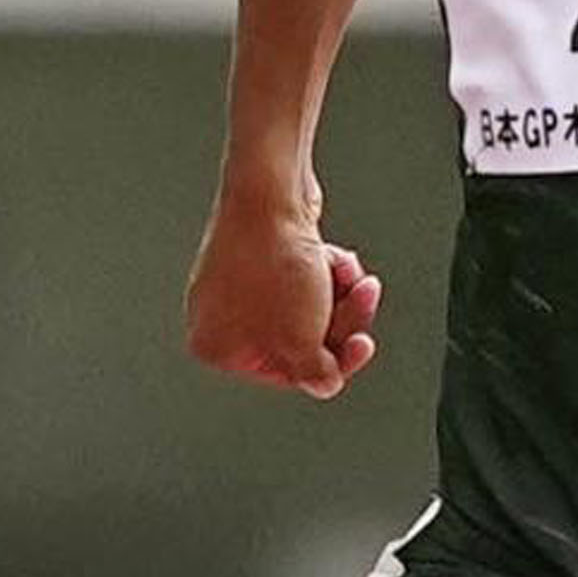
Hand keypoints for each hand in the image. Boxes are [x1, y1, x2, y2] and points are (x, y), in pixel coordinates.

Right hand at [183, 189, 382, 397]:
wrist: (271, 191)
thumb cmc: (272, 262)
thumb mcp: (302, 340)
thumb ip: (316, 374)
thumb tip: (324, 385)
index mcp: (216, 346)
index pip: (287, 373)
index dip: (330, 361)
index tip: (358, 347)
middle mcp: (220, 316)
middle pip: (302, 339)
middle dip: (341, 319)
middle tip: (362, 300)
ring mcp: (240, 284)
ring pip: (309, 308)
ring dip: (340, 293)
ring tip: (350, 274)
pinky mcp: (262, 257)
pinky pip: (305, 280)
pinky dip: (326, 271)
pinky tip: (334, 257)